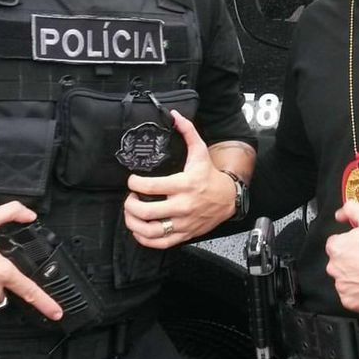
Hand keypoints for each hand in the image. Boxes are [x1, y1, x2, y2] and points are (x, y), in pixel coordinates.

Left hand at [123, 110, 235, 248]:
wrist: (229, 198)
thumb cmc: (209, 175)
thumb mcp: (200, 151)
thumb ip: (187, 132)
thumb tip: (175, 116)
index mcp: (183, 184)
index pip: (150, 186)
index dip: (134, 183)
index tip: (132, 180)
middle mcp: (182, 205)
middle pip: (146, 211)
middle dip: (130, 204)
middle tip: (130, 197)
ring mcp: (182, 222)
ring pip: (150, 230)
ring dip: (133, 222)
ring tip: (132, 213)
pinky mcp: (184, 234)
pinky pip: (159, 243)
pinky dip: (144, 238)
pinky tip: (139, 228)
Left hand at [326, 201, 358, 312]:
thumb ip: (351, 211)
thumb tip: (341, 213)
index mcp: (337, 247)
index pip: (337, 242)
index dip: (351, 243)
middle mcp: (334, 267)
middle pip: (341, 260)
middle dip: (352, 259)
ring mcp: (342, 286)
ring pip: (345, 277)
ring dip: (355, 275)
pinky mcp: (350, 302)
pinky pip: (351, 294)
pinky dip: (358, 291)